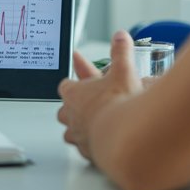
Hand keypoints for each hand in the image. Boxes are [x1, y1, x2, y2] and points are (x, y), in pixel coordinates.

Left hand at [57, 31, 142, 162]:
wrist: (124, 135)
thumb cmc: (118, 103)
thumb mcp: (123, 70)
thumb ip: (121, 52)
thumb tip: (120, 37)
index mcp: (75, 93)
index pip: (66, 86)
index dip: (73, 84)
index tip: (78, 82)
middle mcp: (72, 115)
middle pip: (64, 110)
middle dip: (74, 108)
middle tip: (85, 105)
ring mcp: (78, 135)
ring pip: (71, 132)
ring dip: (80, 128)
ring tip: (92, 126)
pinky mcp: (89, 152)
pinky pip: (85, 149)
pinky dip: (92, 145)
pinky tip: (103, 144)